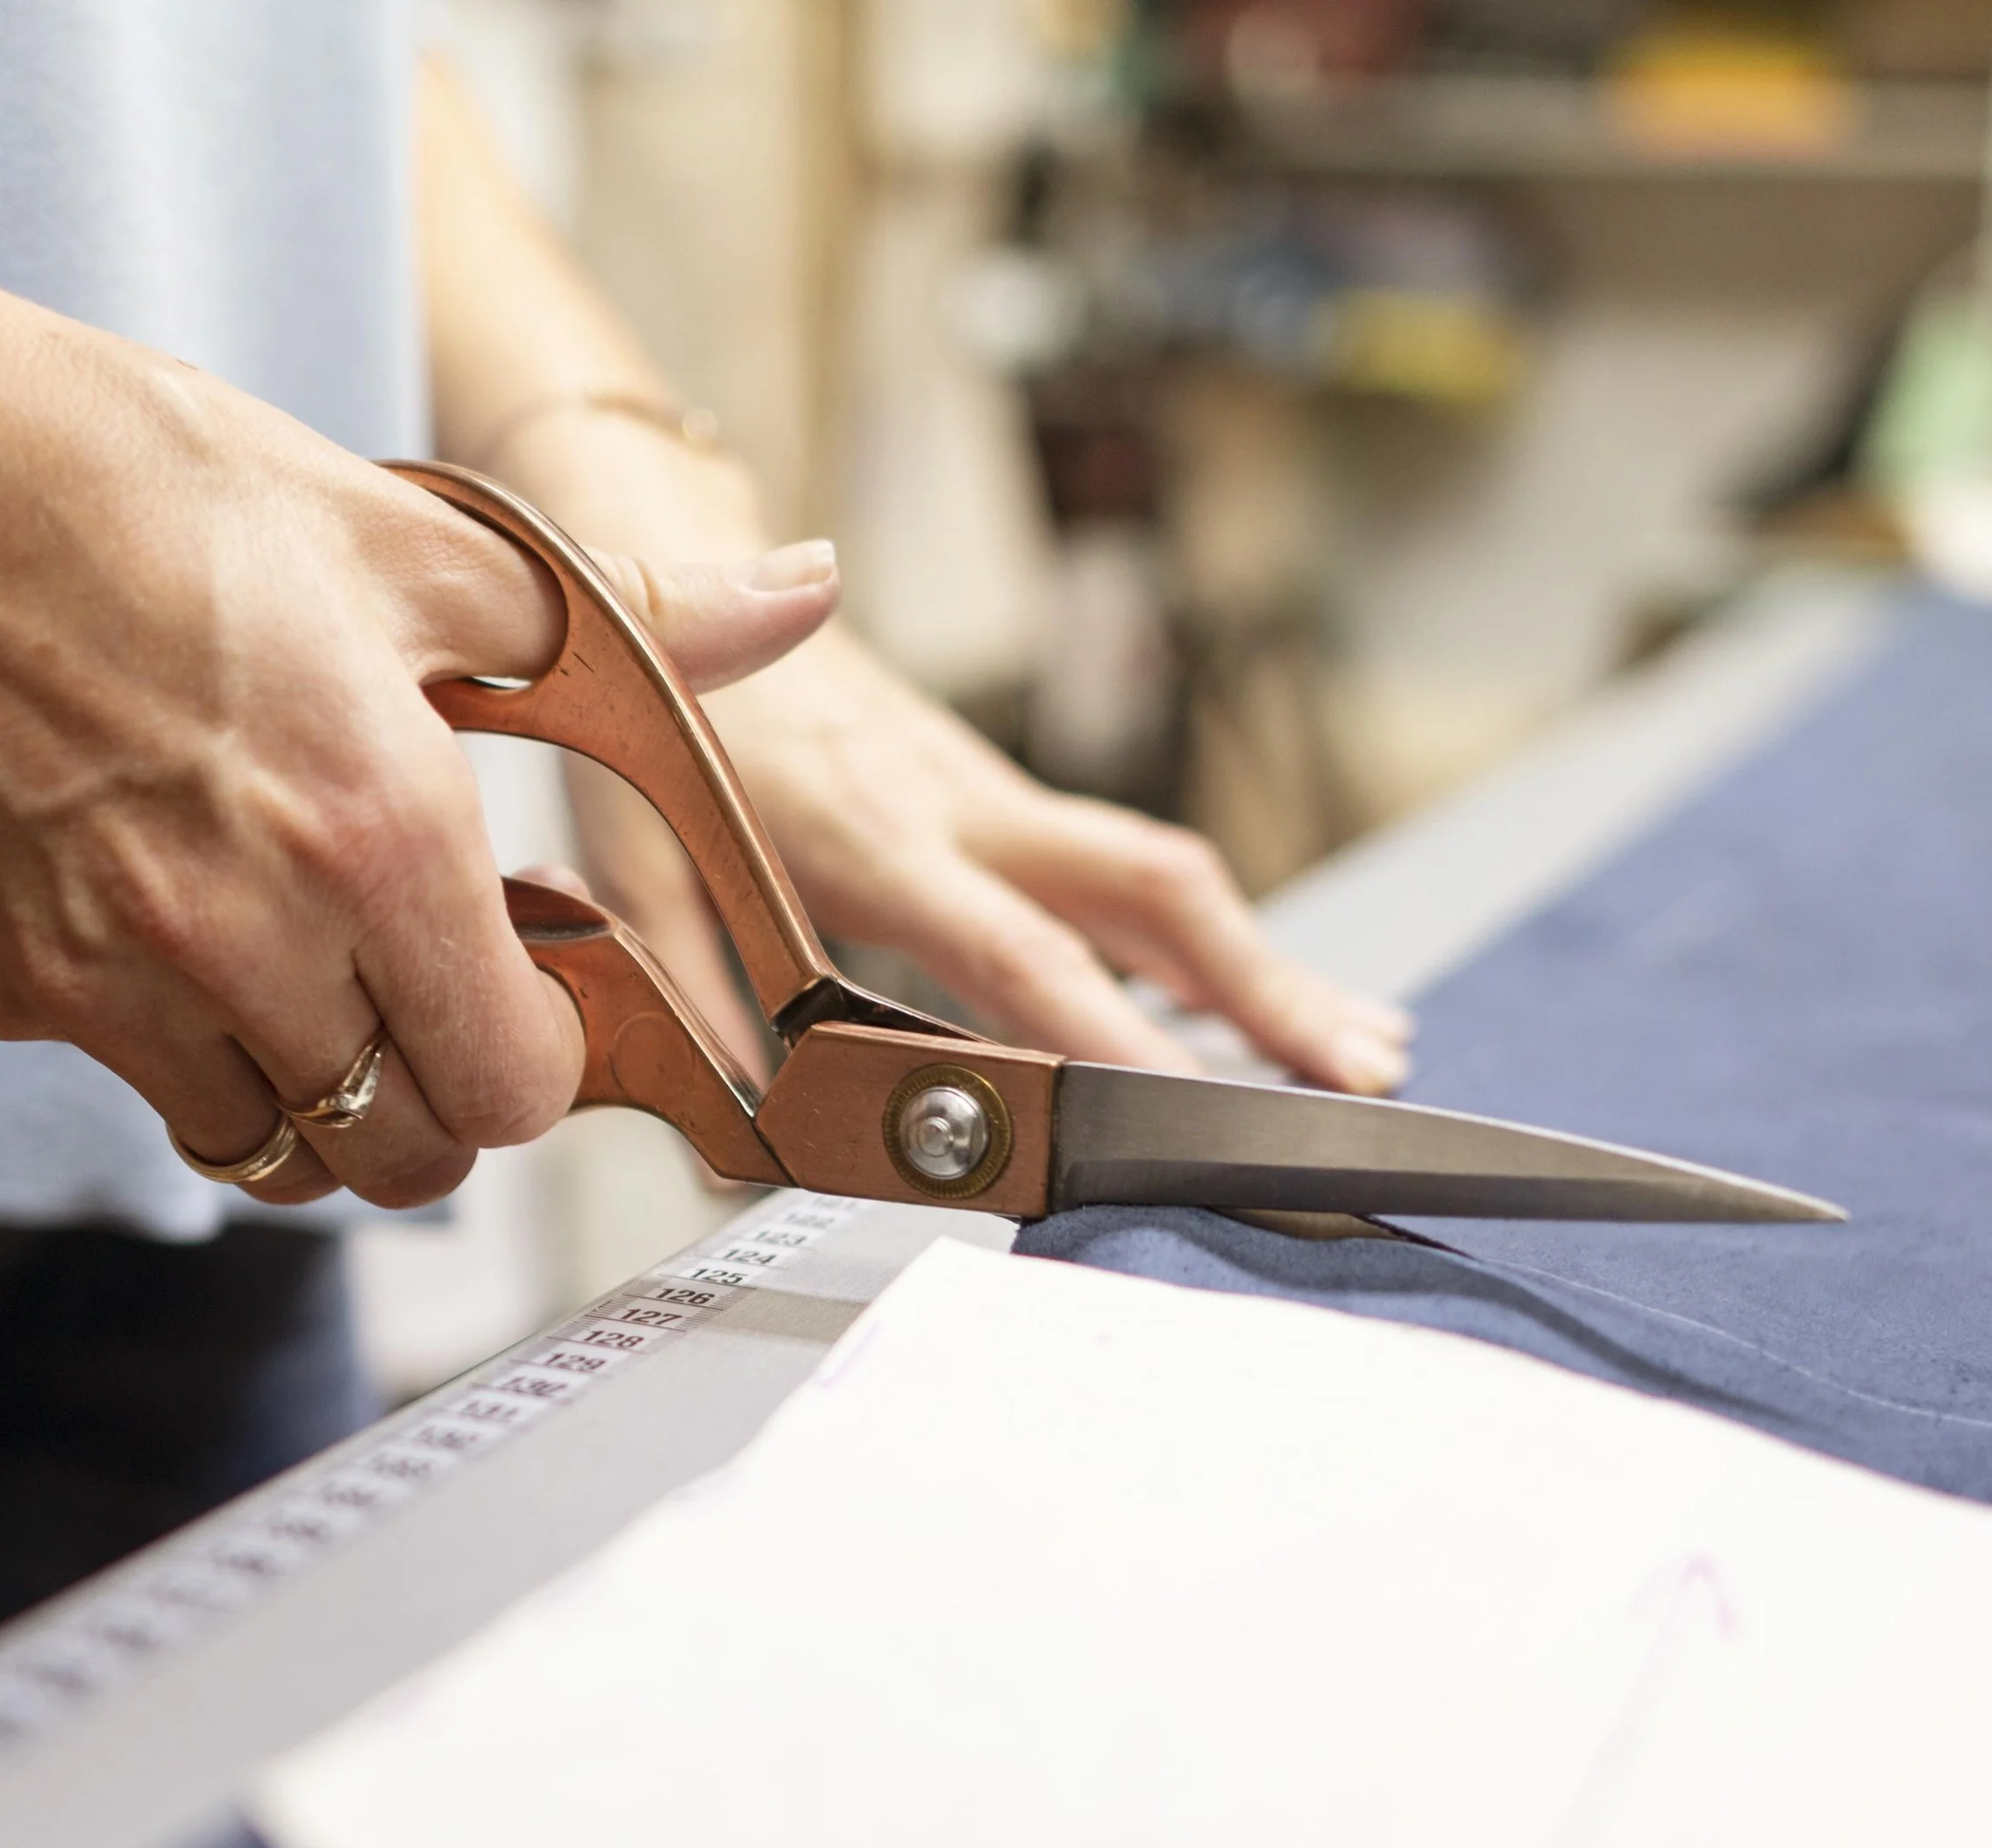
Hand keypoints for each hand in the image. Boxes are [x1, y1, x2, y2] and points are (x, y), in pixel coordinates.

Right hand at [0, 217, 836, 1207]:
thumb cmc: (143, 482)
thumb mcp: (421, 542)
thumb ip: (635, 624)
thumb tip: (795, 600)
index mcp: (374, 824)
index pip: (512, 1088)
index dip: (546, 1059)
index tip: (539, 999)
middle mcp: (242, 927)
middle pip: (408, 1157)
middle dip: (452, 1096)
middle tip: (445, 996)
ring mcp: (109, 976)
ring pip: (282, 1161)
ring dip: (335, 1099)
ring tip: (331, 973)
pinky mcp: (10, 987)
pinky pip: (159, 1100)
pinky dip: (212, 1065)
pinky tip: (212, 943)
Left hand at [703, 624, 1412, 1090]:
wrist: (673, 576)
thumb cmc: (657, 720)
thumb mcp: (635, 857)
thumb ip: (687, 985)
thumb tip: (737, 1128)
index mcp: (876, 836)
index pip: (1019, 950)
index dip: (1109, 1031)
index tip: (1183, 1108)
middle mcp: (965, 808)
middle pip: (1156, 890)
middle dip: (1268, 986)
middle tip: (1355, 1069)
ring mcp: (997, 797)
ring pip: (1165, 876)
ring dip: (1267, 963)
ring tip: (1356, 1042)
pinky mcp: (1003, 798)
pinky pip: (1129, 871)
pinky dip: (1210, 938)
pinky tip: (1256, 991)